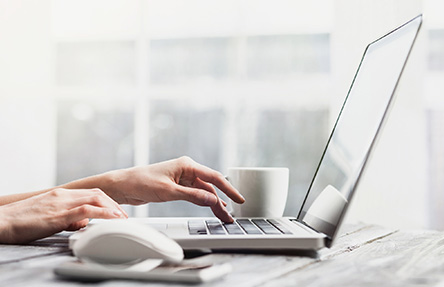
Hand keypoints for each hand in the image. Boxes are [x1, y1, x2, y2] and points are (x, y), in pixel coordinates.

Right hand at [0, 188, 127, 243]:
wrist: (1, 221)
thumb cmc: (22, 221)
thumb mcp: (49, 217)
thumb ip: (68, 218)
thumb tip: (83, 223)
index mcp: (61, 194)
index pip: (91, 193)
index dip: (107, 201)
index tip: (117, 210)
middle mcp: (63, 195)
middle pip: (97, 194)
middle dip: (114, 204)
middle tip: (123, 216)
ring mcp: (61, 203)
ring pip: (94, 199)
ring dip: (112, 208)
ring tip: (122, 218)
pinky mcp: (58, 215)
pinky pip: (86, 211)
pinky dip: (103, 213)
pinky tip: (112, 218)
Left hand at [108, 156, 244, 221]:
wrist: (124, 185)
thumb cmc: (142, 182)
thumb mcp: (169, 191)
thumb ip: (192, 196)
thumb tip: (212, 199)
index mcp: (187, 165)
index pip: (213, 177)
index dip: (228, 189)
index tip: (239, 198)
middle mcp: (186, 169)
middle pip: (210, 185)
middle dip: (221, 200)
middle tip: (230, 215)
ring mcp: (182, 178)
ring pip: (204, 191)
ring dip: (213, 203)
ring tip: (223, 215)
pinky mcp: (177, 185)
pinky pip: (196, 194)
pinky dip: (204, 201)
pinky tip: (211, 207)